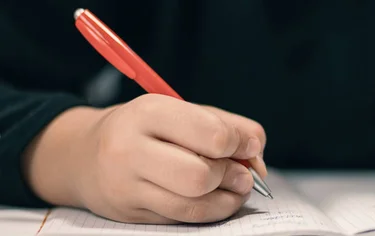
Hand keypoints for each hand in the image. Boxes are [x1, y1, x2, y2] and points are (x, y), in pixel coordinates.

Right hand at [24, 94, 266, 222]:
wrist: (84, 155)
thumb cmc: (147, 129)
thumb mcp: (183, 112)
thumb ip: (228, 126)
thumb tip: (258, 154)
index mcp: (149, 112)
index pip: (211, 134)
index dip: (241, 143)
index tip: (249, 146)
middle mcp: (131, 148)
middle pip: (201, 175)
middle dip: (233, 175)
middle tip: (243, 173)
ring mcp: (126, 185)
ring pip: (193, 203)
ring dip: (228, 198)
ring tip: (236, 187)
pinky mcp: (129, 213)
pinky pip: (183, 218)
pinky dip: (212, 210)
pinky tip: (219, 199)